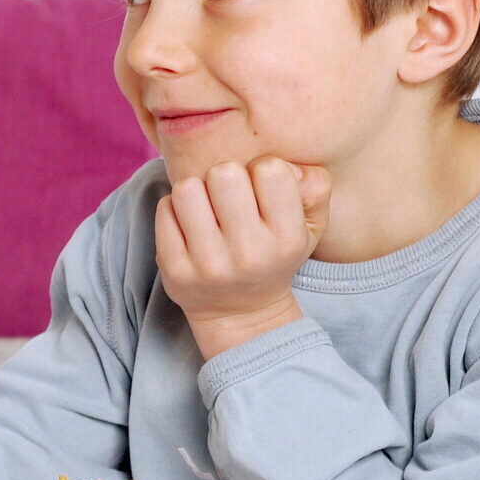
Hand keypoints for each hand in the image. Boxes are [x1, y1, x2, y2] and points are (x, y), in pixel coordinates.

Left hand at [156, 156, 331, 359]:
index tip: (258, 190)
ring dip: (196, 190)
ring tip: (206, 209)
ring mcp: (208, 264)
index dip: (261, 170)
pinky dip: (174, 209)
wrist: (242, 314)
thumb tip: (282, 164)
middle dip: (224, 177)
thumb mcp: (310, 225)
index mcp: (287, 238)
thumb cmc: (274, 254)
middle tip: (227, 198)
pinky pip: (164, 208)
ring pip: (188, 188)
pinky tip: (188, 226)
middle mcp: (249, 253)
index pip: (270, 169)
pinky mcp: (174, 269)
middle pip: (224, 173)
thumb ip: (314, 185)